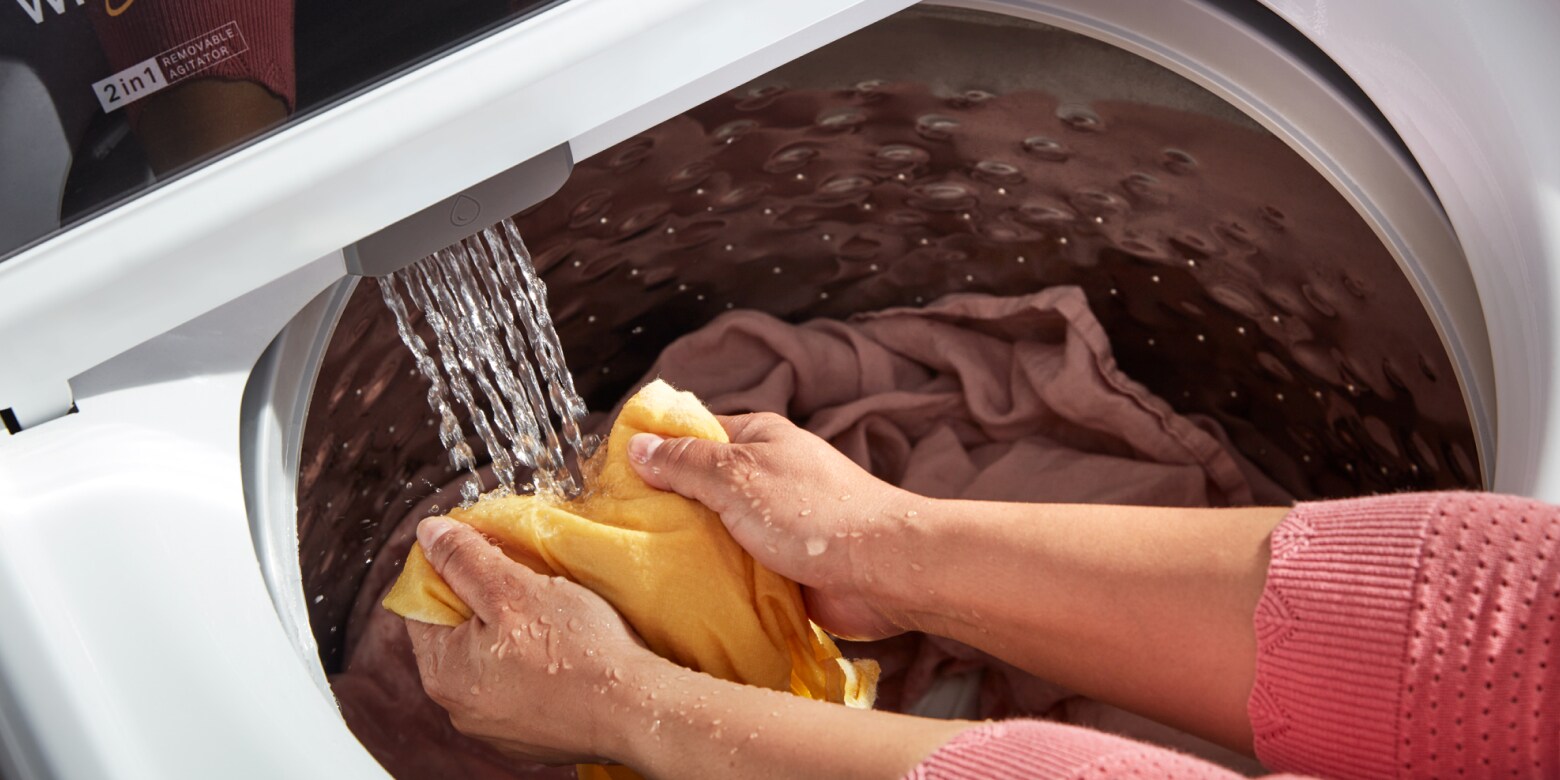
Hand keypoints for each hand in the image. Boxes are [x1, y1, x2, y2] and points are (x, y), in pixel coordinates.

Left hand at [405, 517, 669, 765]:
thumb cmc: (578, 651)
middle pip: (457, 634)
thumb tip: (428, 534)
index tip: (484, 551)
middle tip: (524, 579)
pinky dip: (536, 664)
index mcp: (444, 674)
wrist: (636, 710)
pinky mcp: (532, 735)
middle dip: (486, 600)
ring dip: (513, 631)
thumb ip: (464, 559)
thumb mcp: (513, 588)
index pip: (421, 606)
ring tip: (550, 613)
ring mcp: (497, 728)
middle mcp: (460, 710)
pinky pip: (520, 686)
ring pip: (491, 660)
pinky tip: (565, 650)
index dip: (449, 569)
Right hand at [627, 412, 922, 640]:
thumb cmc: (816, 513)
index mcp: (758, 440)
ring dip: (690, 549)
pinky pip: (735, 570)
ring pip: (716, 532)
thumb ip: (685, 463)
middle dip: (666, 508)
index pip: (694, 435)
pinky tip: (681, 592)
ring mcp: (775, 524)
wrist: (882, 572)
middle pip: (700, 488)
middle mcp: (766, 478)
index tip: (613, 475)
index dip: (655, 451)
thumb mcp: (737, 477)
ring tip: (642, 565)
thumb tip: (638, 446)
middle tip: (620, 528)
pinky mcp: (783, 568)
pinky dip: (714, 579)